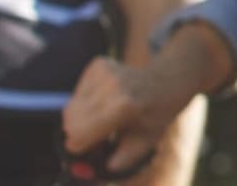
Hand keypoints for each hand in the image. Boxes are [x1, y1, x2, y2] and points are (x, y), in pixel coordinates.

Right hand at [61, 57, 192, 177]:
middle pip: (70, 120)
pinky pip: (76, 93)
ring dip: (80, 118)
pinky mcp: (98, 63)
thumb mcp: (144, 142)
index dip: (79, 147)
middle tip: (95, 137)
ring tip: (103, 118)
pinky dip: (84, 102)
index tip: (87, 150)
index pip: (79, 133)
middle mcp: (111, 86)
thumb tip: (97, 171)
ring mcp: (104, 71)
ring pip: (70, 107)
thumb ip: (120, 160)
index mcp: (123, 107)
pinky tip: (103, 102)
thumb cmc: (155, 115)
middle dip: (77, 134)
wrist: (166, 81)